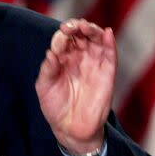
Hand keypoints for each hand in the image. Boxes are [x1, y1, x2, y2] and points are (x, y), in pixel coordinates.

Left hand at [34, 19, 116, 154]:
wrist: (70, 129)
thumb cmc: (55, 106)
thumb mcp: (44, 86)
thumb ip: (48, 69)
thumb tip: (50, 52)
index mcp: (62, 58)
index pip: (64, 38)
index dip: (62, 35)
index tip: (59, 39)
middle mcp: (79, 57)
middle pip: (81, 34)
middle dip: (77, 26)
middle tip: (72, 27)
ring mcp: (94, 63)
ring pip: (96, 39)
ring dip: (92, 30)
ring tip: (85, 27)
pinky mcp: (107, 73)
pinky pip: (110, 54)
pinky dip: (110, 42)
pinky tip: (107, 33)